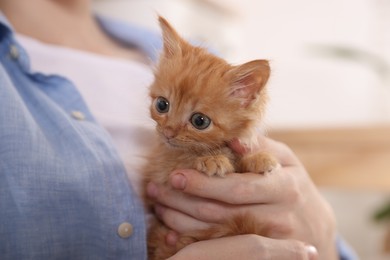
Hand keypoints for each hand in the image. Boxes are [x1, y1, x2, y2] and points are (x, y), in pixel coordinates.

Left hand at [146, 136, 337, 259]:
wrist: (315, 225)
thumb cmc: (292, 184)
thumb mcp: (285, 161)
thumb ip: (260, 147)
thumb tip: (233, 138)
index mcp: (283, 186)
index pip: (237, 187)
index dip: (204, 183)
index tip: (175, 175)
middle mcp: (277, 215)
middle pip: (221, 212)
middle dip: (183, 202)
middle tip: (156, 190)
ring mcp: (269, 239)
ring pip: (216, 233)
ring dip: (181, 221)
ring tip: (158, 205)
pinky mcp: (260, 253)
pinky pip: (219, 249)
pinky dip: (192, 240)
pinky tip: (171, 232)